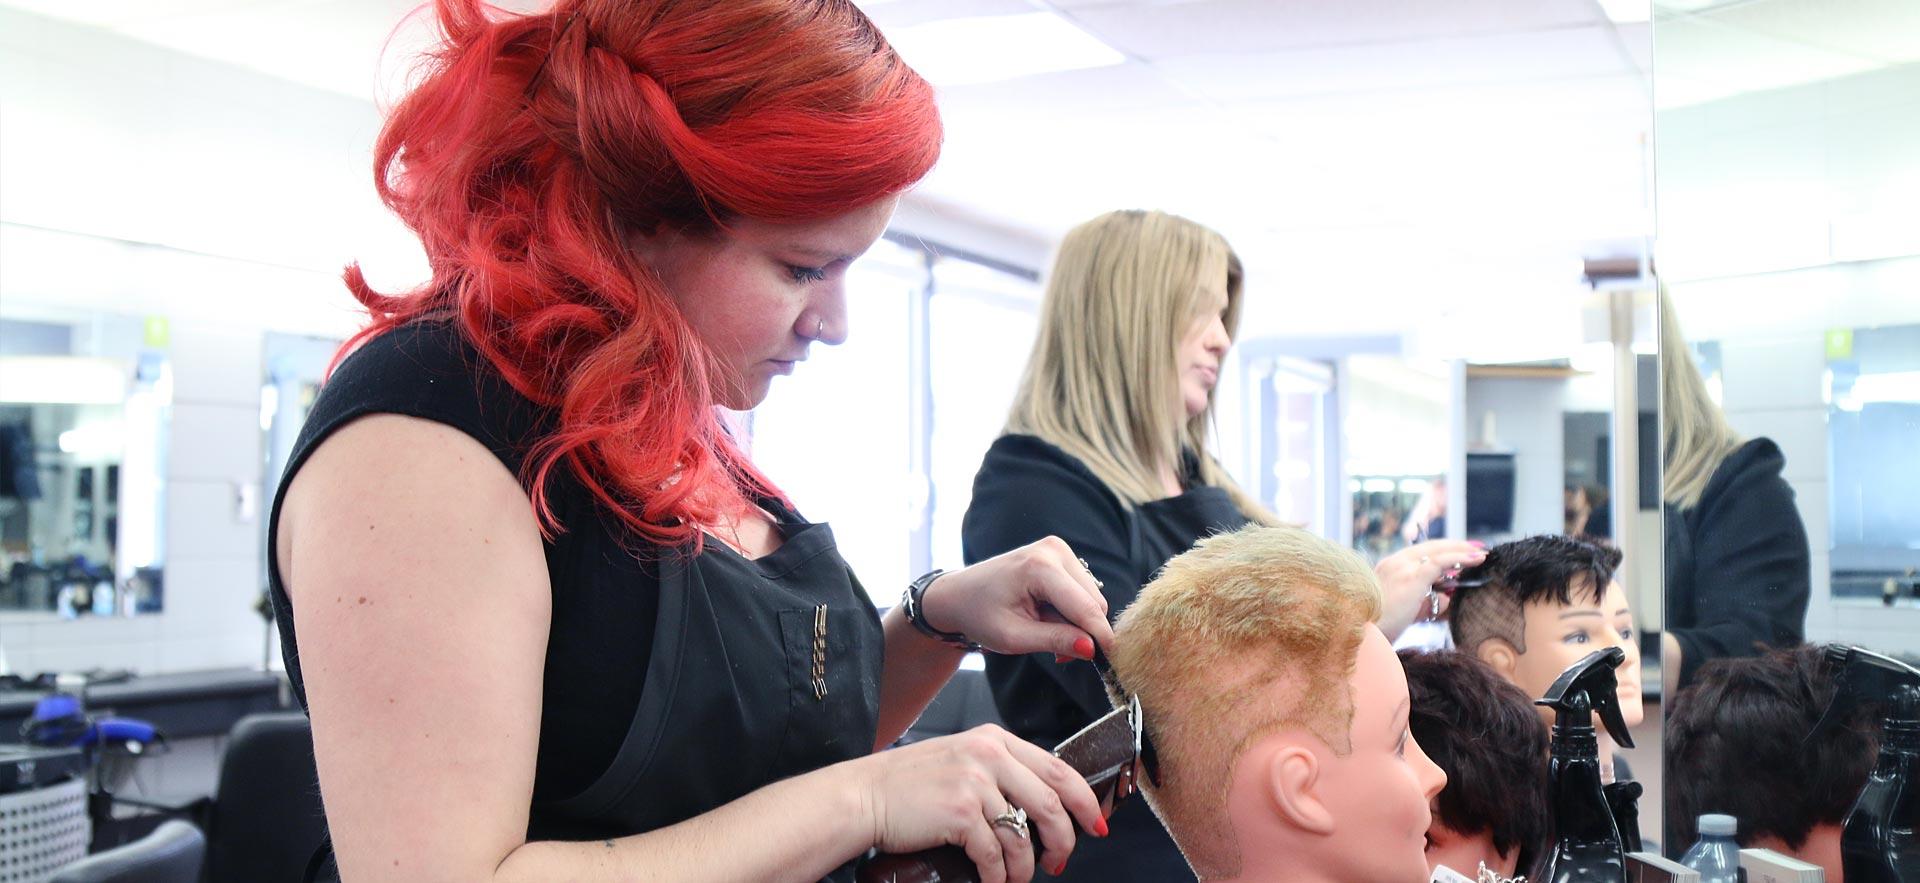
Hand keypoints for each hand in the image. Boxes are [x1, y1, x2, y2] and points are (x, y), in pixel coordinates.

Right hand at [847, 725, 1106, 882]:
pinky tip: (995, 882)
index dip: (1084, 801)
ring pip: (1024, 834)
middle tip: (1060, 861)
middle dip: (1065, 839)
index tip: (1095, 824)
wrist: (863, 796)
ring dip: (1026, 866)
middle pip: (1052, 802)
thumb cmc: (907, 784)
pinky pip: (995, 854)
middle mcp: (989, 755)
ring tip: (1018, 879)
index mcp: (994, 740)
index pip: (1058, 768)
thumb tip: (1039, 806)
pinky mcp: (960, 813)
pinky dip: (999, 876)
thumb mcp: (960, 759)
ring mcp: (975, 783)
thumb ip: (998, 771)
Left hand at [919, 537, 1112, 658]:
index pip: (1084, 607)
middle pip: (1093, 602)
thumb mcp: (1013, 637)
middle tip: (1057, 655)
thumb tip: (1091, 649)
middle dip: (1083, 633)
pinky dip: (1072, 611)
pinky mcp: (1061, 555)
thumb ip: (1054, 640)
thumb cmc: (979, 615)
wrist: (959, 594)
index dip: (1100, 636)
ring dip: (1077, 623)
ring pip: (1091, 598)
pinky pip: (1082, 591)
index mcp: (1039, 566)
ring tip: (1044, 632)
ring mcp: (1058, 549)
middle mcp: (1054, 550)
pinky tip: (1047, 617)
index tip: (1110, 661)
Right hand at [1374, 540, 1486, 639]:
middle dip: (1456, 545)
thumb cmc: (1380, 628)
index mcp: (1389, 567)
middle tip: (1476, 547)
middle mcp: (1395, 562)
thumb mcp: (1405, 612)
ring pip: (1438, 551)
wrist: (1363, 633)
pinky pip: (1441, 562)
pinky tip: (1476, 559)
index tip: (1460, 551)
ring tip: (1480, 553)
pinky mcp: (1412, 577)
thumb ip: (1425, 603)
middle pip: (1431, 547)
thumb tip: (1446, 598)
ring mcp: (1402, 567)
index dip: (1442, 550)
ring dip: (1461, 550)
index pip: (1421, 552)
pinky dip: (1461, 558)